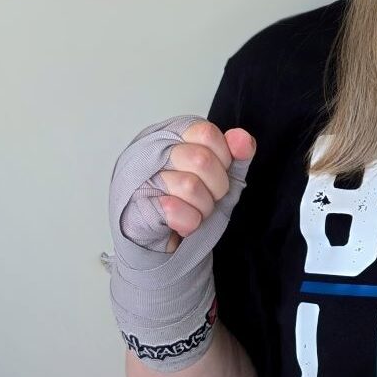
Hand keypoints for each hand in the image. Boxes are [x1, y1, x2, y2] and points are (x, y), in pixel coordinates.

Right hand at [119, 120, 255, 252]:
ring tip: (193, 211)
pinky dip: (188, 222)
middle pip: (201, 159)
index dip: (223, 158)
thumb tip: (243, 139)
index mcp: (172, 135)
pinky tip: (181, 222)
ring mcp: (138, 179)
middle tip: (207, 197)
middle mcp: (150, 151)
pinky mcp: (133, 208)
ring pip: (190, 186)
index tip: (219, 172)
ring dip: (202, 207)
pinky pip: (174, 210)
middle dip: (216, 187)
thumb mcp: (222, 176)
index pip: (206, 133)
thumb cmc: (191, 203)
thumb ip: (237, 155)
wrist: (163, 243)